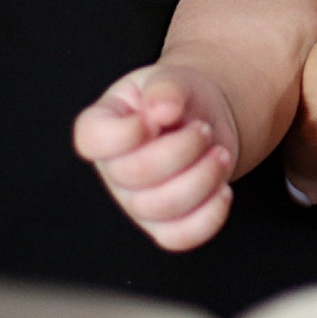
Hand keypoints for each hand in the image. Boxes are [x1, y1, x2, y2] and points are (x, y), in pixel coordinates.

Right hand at [73, 64, 244, 251]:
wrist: (203, 122)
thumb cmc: (177, 100)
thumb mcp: (171, 80)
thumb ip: (165, 87)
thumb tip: (163, 108)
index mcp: (102, 127)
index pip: (92, 139)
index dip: (126, 132)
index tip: (157, 117)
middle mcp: (113, 170)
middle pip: (134, 174)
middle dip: (181, 148)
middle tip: (203, 129)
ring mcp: (136, 203)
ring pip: (161, 207)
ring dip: (202, 177)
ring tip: (219, 153)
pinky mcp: (164, 226)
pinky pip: (179, 237)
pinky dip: (208, 217)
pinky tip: (223, 190)